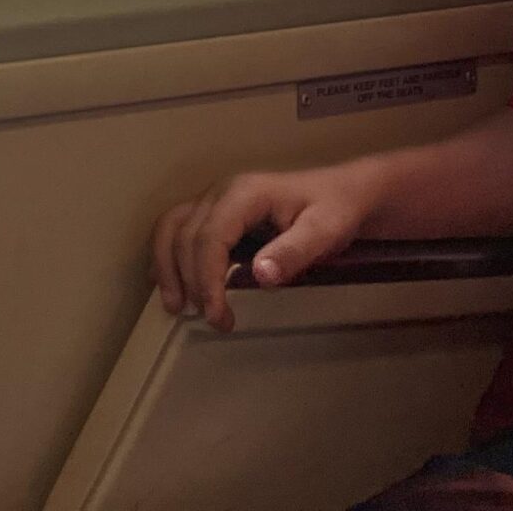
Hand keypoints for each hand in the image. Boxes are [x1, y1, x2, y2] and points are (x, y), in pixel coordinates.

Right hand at [150, 161, 379, 330]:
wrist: (345, 192)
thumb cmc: (336, 211)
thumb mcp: (325, 231)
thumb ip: (293, 252)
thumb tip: (260, 276)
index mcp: (245, 194)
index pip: (210, 237)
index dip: (207, 279)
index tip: (217, 315)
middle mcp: (221, 192)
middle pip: (185, 235)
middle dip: (191, 281)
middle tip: (214, 320)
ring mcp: (215, 199)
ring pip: (171, 227)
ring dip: (167, 266)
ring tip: (176, 306)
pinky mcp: (216, 211)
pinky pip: (179, 228)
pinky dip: (169, 255)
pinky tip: (173, 282)